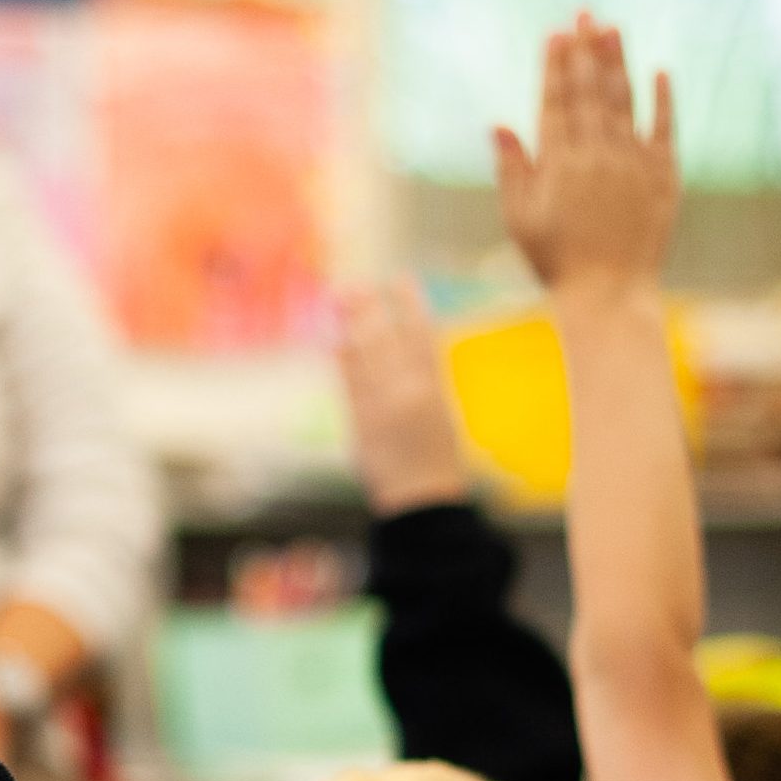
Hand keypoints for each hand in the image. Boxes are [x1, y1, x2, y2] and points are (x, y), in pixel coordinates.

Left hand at [334, 277, 471, 512]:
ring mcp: (380, 405)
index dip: (410, 304)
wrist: (421, 500)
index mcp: (435, 387)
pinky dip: (343, 360)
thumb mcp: (443, 415)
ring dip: (351, 327)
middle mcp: (407, 390)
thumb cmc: (438, 461)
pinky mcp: (360, 421)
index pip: (421, 334)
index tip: (401, 280)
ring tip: (342, 303)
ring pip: (363, 356)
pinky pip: (349, 383)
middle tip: (356, 286)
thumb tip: (406, 353)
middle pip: (385, 338)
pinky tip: (337, 342)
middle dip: (370, 309)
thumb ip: (424, 384)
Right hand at [494, 16, 678, 307]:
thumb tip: (499, 125)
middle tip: (584, 15)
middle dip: (586, 50)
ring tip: (612, 28)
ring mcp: (632, 163)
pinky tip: (660, 72)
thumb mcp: (520, 217)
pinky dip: (663, 100)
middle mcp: (597, 155)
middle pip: (591, 91)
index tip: (556, 35)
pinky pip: (665, 129)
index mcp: (559, 163)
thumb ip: (512, 168)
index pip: (557, 101)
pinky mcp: (663, 176)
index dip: (556, 66)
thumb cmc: (556, 261)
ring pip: (625, 101)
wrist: (609, 294)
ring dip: (618, 62)